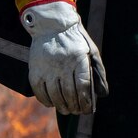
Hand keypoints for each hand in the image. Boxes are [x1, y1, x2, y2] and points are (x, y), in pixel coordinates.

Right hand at [21, 0, 107, 114]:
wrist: (51, 25)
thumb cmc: (75, 40)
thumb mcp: (91, 51)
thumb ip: (98, 72)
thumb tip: (102, 94)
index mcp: (79, 58)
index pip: (83, 85)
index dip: (85, 101)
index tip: (87, 109)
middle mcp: (62, 64)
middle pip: (69, 93)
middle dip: (75, 106)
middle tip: (77, 112)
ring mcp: (46, 68)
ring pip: (54, 95)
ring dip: (62, 106)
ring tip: (66, 110)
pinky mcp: (34, 70)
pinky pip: (39, 91)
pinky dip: (46, 101)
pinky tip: (52, 104)